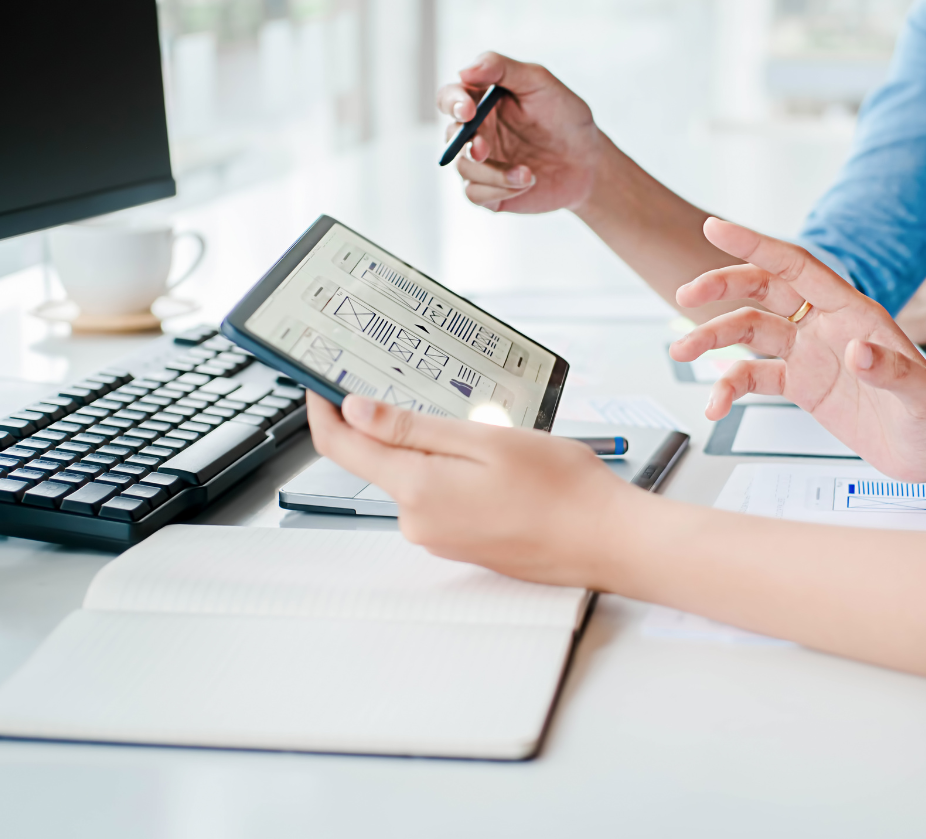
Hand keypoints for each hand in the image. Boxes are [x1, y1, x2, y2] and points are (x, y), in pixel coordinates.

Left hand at [307, 392, 641, 587]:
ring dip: (428, 448)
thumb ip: (413, 428)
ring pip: (413, 479)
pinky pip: (438, 498)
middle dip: (387, 423)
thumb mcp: (484, 440)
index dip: (323, 410)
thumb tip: (355, 412)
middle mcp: (419, 522)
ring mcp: (440, 537)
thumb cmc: (560, 489)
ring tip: (476, 424)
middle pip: (378, 462)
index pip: (342, 448)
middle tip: (414, 382)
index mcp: (418, 491)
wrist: (606, 541)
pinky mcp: (461, 543)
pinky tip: (491, 460)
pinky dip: (449, 472)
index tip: (319, 382)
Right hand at [436, 52, 603, 212]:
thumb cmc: (565, 117)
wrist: (589, 162)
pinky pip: (474, 194)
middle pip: (450, 135)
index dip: (452, 102)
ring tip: (528, 173)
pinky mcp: (490, 192)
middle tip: (483, 148)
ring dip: (492, 172)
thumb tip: (464, 71)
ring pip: (462, 167)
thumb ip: (502, 68)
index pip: (450, 97)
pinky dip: (498, 189)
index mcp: (482, 102)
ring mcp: (481, 164)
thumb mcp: (539, 82)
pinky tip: (526, 181)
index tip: (468, 110)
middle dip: (464, 142)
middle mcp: (476, 132)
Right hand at [670, 218, 925, 481]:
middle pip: (763, 292)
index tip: (715, 228)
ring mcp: (812, 355)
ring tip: (680, 352)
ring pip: (750, 333)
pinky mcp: (804, 387)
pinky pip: (755, 378)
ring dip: (712, 339)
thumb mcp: (923, 397)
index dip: (755, 245)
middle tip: (684, 295)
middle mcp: (827, 326)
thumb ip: (891, 372)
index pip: (796, 267)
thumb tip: (856, 352)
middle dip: (721, 288)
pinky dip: (729, 388)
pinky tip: (715, 406)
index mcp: (854, 312)